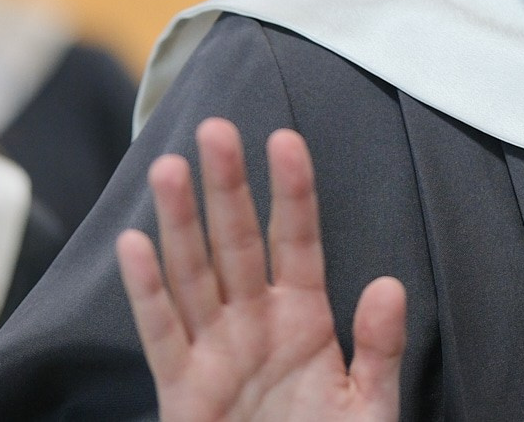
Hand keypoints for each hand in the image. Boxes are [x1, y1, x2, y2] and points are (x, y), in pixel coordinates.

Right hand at [117, 119, 406, 421]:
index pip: (299, 239)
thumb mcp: (368, 407)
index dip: (292, 190)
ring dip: (180, 222)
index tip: (286, 139)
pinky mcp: (182, 388)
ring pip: (194, 272)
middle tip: (217, 129)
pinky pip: (161, 332)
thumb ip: (379, 350)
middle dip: (227, 186)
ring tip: (170, 168)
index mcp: (306, 318)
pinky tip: (134, 245)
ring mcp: (216, 350)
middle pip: (238, 241)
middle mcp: (256, 322)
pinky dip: (145, 291)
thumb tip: (389, 286)